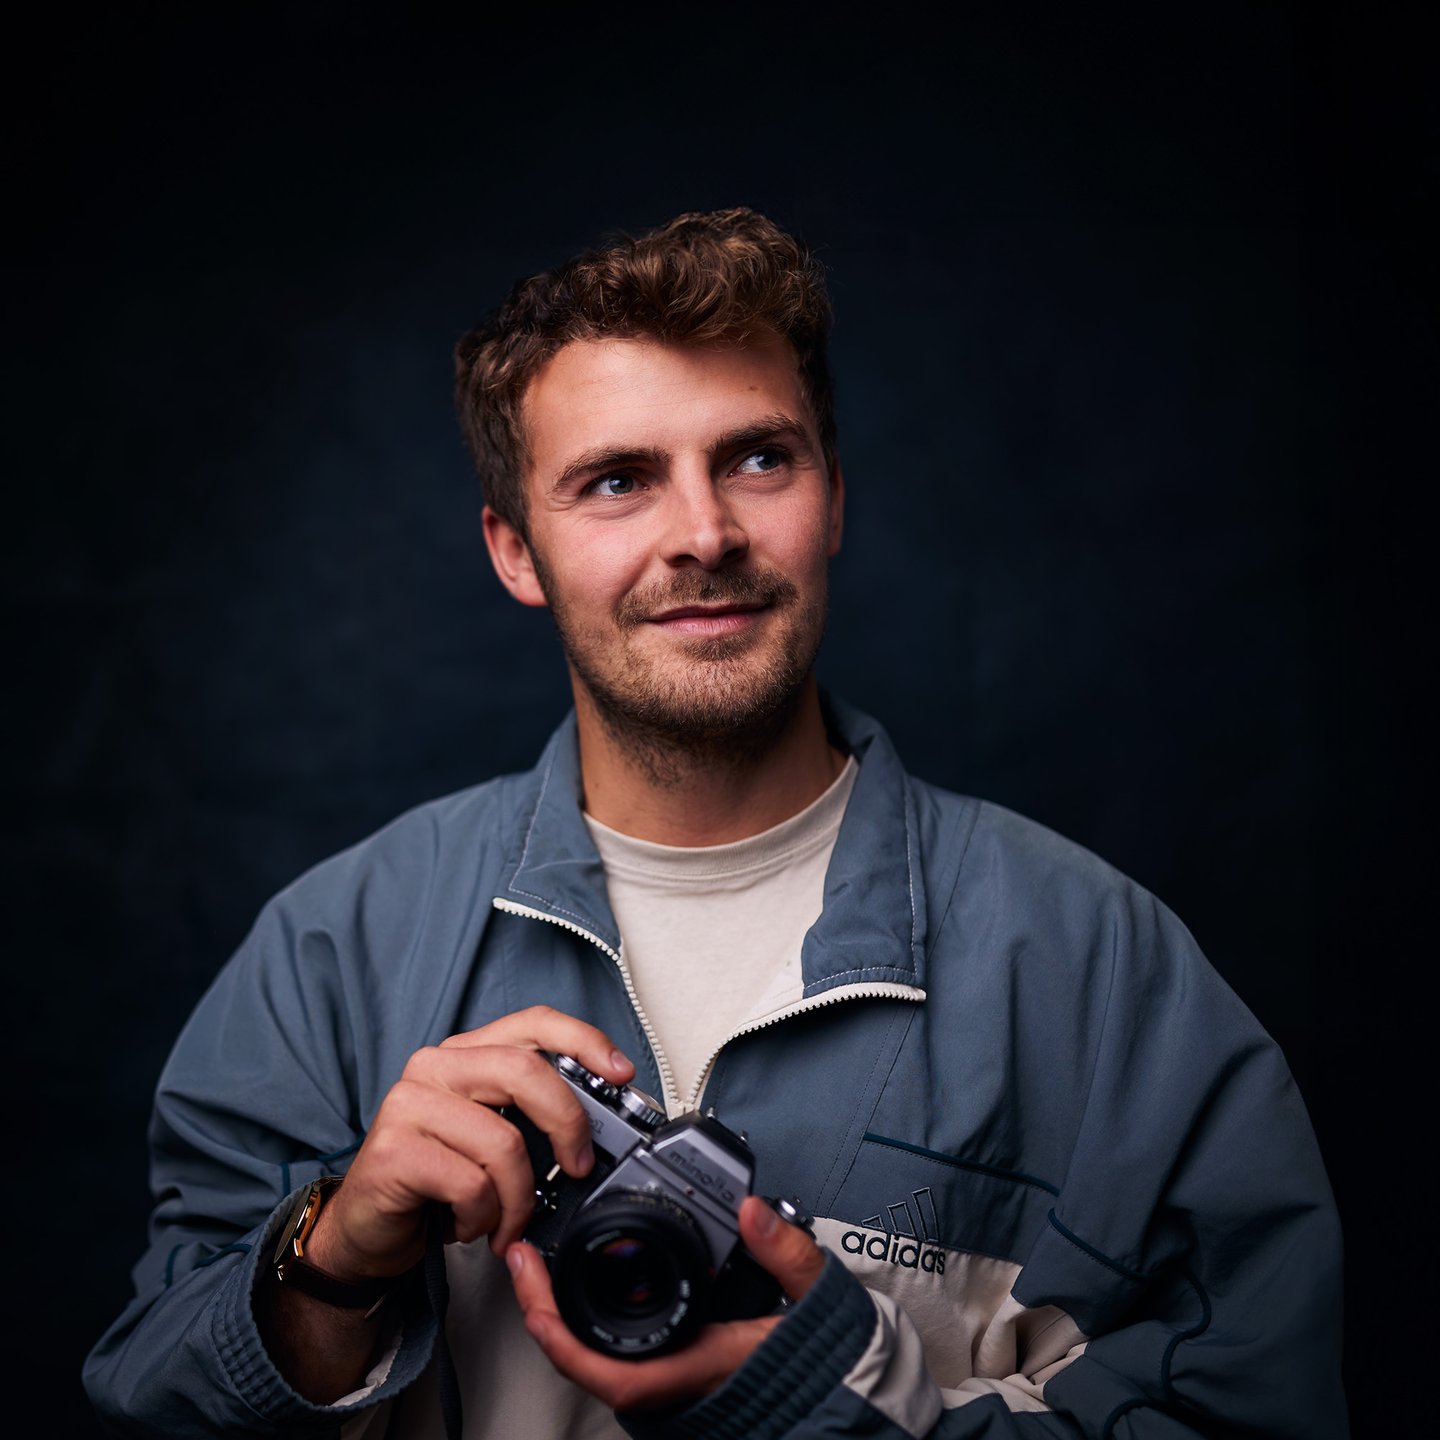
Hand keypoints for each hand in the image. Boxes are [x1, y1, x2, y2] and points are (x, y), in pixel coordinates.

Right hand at [304, 1007, 634, 1282]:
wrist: (368, 1230)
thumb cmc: (438, 1180)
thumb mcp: (493, 1136)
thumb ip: (533, 1115)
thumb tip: (602, 1120)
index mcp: (467, 1053)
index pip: (534, 1023)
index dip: (585, 1040)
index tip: (622, 1073)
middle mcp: (435, 1066)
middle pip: (525, 1072)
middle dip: (567, 1125)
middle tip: (577, 1168)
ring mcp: (409, 1104)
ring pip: (503, 1142)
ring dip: (520, 1198)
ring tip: (508, 1220)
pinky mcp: (394, 1152)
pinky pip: (471, 1184)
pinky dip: (484, 1216)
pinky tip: (470, 1224)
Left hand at [507, 1194, 827, 1412]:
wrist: (833, 1388)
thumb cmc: (816, 1355)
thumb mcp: (810, 1298)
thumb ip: (786, 1254)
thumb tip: (753, 1211)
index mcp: (692, 1366)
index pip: (608, 1369)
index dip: (559, 1335)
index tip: (533, 1287)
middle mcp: (668, 1379)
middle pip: (582, 1358)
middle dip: (542, 1308)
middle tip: (522, 1255)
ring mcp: (663, 1375)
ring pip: (591, 1354)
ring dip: (558, 1311)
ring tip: (539, 1262)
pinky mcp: (665, 1364)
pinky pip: (609, 1349)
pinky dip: (582, 1318)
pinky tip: (577, 1281)